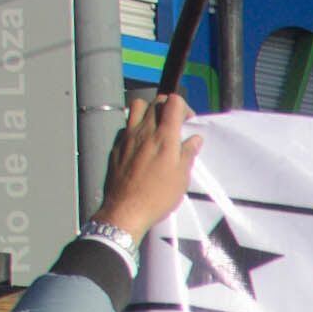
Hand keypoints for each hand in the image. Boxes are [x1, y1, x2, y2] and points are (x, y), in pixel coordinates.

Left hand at [96, 92, 200, 236]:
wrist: (126, 209)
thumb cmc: (158, 196)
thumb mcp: (181, 178)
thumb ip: (188, 154)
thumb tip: (195, 139)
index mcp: (165, 136)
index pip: (173, 102)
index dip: (184, 107)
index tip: (187, 122)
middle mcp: (145, 130)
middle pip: (156, 101)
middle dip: (169, 106)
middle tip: (175, 123)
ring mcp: (128, 136)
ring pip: (138, 106)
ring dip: (149, 110)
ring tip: (155, 126)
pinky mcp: (117, 145)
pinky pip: (126, 124)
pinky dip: (135, 125)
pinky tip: (141, 142)